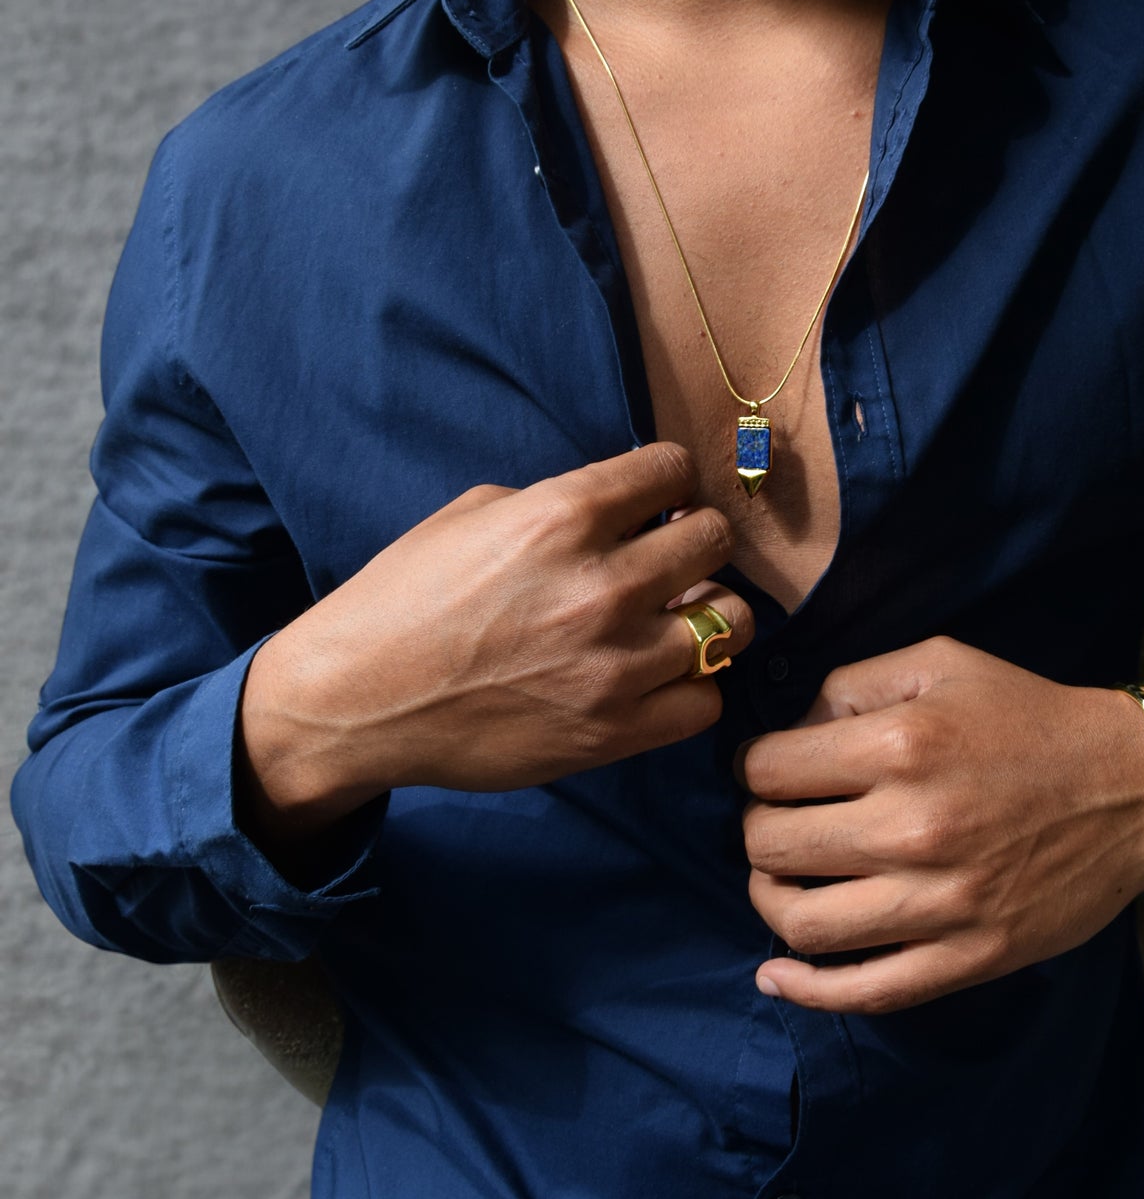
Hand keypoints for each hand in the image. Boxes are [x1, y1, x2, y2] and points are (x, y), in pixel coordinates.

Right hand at [241, 442, 752, 826]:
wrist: (355, 702)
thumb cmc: (404, 599)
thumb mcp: (473, 515)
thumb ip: (561, 502)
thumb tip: (631, 507)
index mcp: (562, 516)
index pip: (673, 467)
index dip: (668, 480)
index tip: (657, 499)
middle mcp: (602, 585)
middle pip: (717, 539)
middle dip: (696, 540)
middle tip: (670, 558)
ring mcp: (615, 664)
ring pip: (732, 622)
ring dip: (707, 614)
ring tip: (672, 620)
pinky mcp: (614, 731)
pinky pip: (706, 701)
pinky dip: (690, 687)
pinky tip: (657, 678)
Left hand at [739, 637, 1143, 1013]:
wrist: (1136, 787)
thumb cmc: (1029, 717)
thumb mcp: (939, 662)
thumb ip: (850, 685)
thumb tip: (787, 735)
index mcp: (901, 746)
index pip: (767, 771)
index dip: (752, 768)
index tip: (767, 771)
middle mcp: (912, 827)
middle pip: (770, 847)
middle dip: (757, 830)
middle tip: (777, 820)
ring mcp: (941, 902)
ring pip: (801, 923)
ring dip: (770, 900)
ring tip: (782, 879)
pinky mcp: (968, 956)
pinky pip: (865, 990)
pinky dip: (807, 990)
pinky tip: (777, 975)